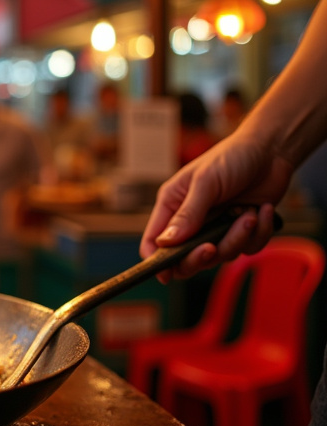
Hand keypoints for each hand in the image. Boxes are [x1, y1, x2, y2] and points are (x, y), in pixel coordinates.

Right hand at [140, 132, 293, 281]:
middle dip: (200, 257)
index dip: (156, 261)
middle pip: (185, 259)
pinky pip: (247, 249)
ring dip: (237, 238)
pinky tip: (263, 210)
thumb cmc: (231, 158)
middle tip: (212, 248)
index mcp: (172, 206)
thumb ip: (187, 214)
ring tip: (249, 214)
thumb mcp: (205, 182)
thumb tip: (165, 243)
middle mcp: (191, 221)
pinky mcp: (241, 231)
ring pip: (221, 256)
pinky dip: (259, 233)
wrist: (271, 151)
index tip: (166, 273)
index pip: (153, 242)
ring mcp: (217, 228)